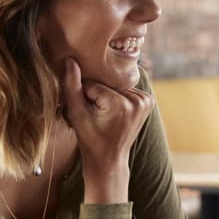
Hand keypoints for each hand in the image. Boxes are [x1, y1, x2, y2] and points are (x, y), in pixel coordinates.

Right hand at [61, 58, 153, 201]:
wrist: (109, 158)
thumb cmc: (90, 139)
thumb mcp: (77, 114)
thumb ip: (72, 86)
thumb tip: (70, 60)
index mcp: (120, 104)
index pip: (94, 85)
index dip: (85, 97)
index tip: (89, 113)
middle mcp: (137, 100)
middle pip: (107, 84)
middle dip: (98, 95)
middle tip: (97, 115)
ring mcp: (146, 101)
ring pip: (116, 86)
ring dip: (109, 96)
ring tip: (106, 115)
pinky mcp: (148, 101)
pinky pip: (127, 90)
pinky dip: (119, 98)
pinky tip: (116, 113)